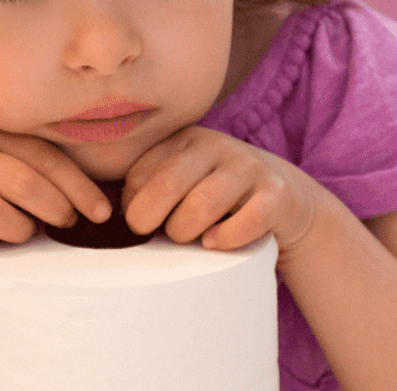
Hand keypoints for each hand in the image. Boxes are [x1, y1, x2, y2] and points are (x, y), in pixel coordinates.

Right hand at [0, 125, 111, 255]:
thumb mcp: (1, 167)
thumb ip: (38, 174)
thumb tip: (96, 208)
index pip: (44, 158)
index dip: (79, 187)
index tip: (103, 214)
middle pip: (23, 183)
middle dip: (54, 209)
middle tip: (63, 225)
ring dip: (17, 231)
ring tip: (17, 231)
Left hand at [121, 126, 319, 251]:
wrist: (284, 199)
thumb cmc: (216, 199)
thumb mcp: (183, 183)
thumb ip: (148, 191)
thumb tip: (113, 217)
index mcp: (183, 140)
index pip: (138, 174)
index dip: (132, 207)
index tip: (142, 222)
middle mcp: (215, 145)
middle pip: (167, 185)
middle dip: (151, 220)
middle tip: (156, 235)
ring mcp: (248, 168)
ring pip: (203, 204)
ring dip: (187, 231)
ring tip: (190, 239)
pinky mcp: (276, 194)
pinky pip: (247, 219)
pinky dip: (226, 238)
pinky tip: (215, 243)